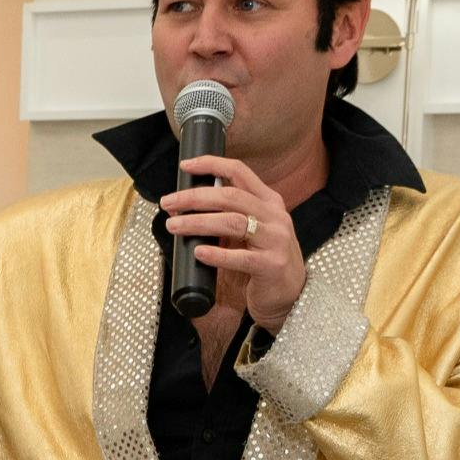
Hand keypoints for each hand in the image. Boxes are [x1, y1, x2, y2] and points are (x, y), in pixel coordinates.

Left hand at [163, 154, 306, 328]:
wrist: (290, 294)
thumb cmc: (262, 260)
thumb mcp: (248, 232)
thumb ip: (223, 217)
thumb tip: (181, 207)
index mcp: (269, 202)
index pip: (240, 172)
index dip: (212, 164)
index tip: (185, 165)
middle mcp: (275, 216)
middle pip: (230, 196)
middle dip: (194, 197)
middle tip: (168, 202)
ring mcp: (276, 240)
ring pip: (233, 222)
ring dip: (198, 222)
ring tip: (174, 225)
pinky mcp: (272, 265)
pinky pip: (241, 258)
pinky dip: (217, 254)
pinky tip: (199, 252)